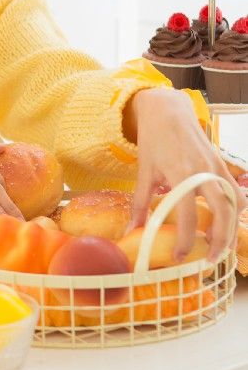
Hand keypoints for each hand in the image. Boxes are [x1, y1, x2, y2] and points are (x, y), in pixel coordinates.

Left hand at [126, 87, 243, 261]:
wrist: (168, 110)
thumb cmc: (154, 140)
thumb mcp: (144, 171)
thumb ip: (140, 203)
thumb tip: (133, 230)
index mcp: (182, 174)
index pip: (188, 215)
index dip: (185, 239)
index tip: (179, 256)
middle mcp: (204, 171)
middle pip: (223, 212)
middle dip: (221, 239)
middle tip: (211, 259)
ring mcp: (217, 167)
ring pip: (236, 203)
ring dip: (233, 227)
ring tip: (222, 246)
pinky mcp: (222, 164)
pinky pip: (236, 191)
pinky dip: (236, 209)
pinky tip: (226, 222)